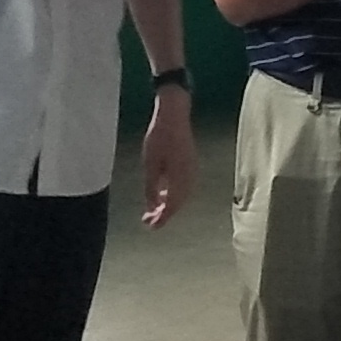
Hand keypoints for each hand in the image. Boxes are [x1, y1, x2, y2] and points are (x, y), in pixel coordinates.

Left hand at [139, 93, 198, 226]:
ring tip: (154, 209)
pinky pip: (184, 186)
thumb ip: (151, 188)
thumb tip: (152, 207)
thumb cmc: (160, 137)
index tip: (150, 226)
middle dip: (163, 214)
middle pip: (178, 203)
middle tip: (148, 221)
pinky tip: (163, 193)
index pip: (172, 207)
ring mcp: (193, 171)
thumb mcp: (150, 164)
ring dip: (169, 204)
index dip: (161, 219)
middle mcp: (190, 178)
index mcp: (180, 179)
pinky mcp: (191, 164)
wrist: (174, 114)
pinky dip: (173, 194)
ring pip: (182, 196)